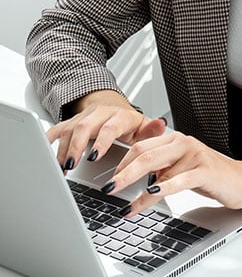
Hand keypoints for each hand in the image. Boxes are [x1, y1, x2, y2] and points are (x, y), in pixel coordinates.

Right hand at [47, 89, 166, 170]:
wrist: (113, 107)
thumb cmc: (128, 123)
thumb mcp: (143, 127)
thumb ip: (151, 129)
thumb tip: (161, 123)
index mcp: (118, 116)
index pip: (109, 127)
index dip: (100, 141)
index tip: (93, 157)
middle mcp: (98, 115)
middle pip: (84, 127)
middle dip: (76, 146)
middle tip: (72, 165)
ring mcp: (83, 117)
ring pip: (69, 129)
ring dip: (63, 149)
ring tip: (61, 168)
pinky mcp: (71, 122)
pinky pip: (57, 129)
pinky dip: (49, 141)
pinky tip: (45, 155)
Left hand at [103, 131, 241, 215]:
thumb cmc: (210, 175)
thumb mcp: (180, 169)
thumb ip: (160, 168)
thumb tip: (132, 178)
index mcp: (174, 138)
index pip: (140, 146)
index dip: (121, 163)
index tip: (108, 180)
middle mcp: (183, 142)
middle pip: (144, 154)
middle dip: (122, 174)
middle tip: (108, 190)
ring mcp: (194, 155)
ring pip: (157, 170)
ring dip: (138, 191)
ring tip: (126, 205)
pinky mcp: (205, 171)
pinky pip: (177, 181)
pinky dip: (160, 191)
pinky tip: (149, 197)